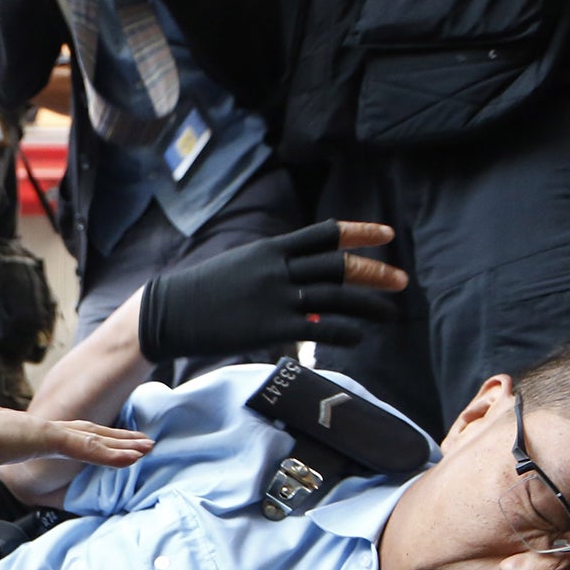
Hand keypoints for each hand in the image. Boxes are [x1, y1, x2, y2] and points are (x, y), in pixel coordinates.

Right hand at [0, 400, 150, 505]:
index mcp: (19, 438)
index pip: (62, 439)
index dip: (85, 443)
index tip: (103, 448)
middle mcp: (36, 431)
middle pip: (86, 434)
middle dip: (114, 439)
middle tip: (141, 443)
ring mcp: (41, 432)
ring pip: (92, 438)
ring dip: (121, 444)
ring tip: (148, 447)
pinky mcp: (42, 436)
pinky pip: (84, 446)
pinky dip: (110, 452)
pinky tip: (132, 456)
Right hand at [136, 220, 406, 364]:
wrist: (168, 311)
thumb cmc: (201, 291)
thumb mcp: (240, 266)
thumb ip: (273, 270)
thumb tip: (303, 286)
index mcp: (273, 248)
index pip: (326, 234)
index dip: (360, 233)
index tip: (387, 235)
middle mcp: (280, 269)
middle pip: (340, 266)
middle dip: (375, 272)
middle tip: (401, 280)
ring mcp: (277, 297)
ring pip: (336, 297)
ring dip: (369, 305)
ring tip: (390, 314)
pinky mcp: (272, 326)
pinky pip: (320, 328)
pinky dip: (344, 331)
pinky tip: (358, 337)